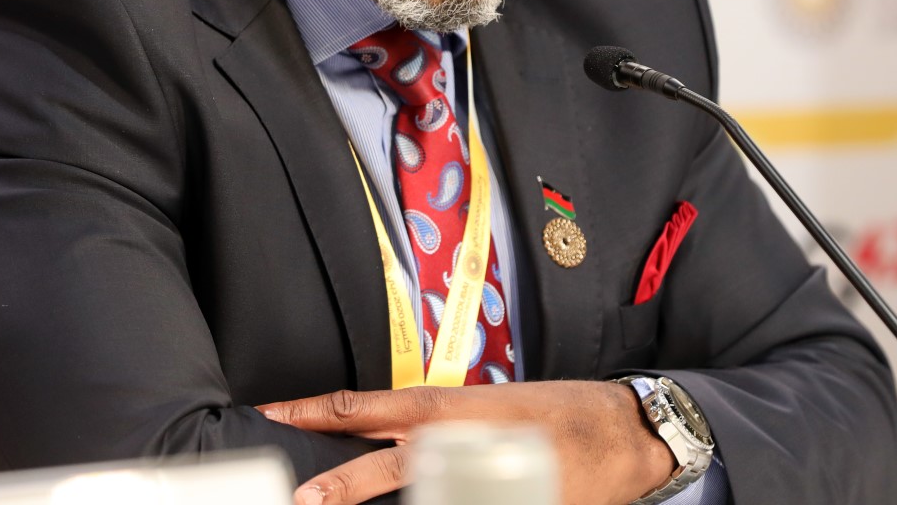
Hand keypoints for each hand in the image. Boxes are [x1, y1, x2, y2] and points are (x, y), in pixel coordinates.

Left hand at [258, 380, 674, 504]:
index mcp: (449, 406)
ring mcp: (480, 479)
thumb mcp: (490, 402)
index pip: (365, 406)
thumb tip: (389, 436)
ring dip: (377, 501)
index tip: (275, 414)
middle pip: (380, 463)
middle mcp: (458, 439)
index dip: (316, 410)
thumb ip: (438, 421)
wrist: (622, 432)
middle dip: (335, 483)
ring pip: (414, 496)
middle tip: (298, 497)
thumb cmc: (557, 411)